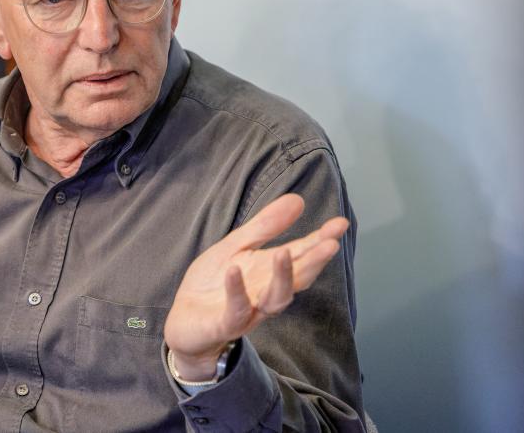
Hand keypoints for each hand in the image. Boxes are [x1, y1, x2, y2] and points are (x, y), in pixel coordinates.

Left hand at [164, 194, 348, 380]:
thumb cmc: (212, 283)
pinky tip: (234, 271)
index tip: (340, 224)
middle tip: (331, 244)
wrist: (182, 321)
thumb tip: (298, 199)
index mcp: (268, 270)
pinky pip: (235, 311)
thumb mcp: (235, 247)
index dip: (320, 240)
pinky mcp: (224, 324)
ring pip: (275, 299)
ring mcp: (248, 310)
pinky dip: (237, 291)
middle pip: (298, 278)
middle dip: (314, 262)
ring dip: (283, 278)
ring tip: (285, 252)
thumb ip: (265, 226)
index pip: (301, 254)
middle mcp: (265, 292)